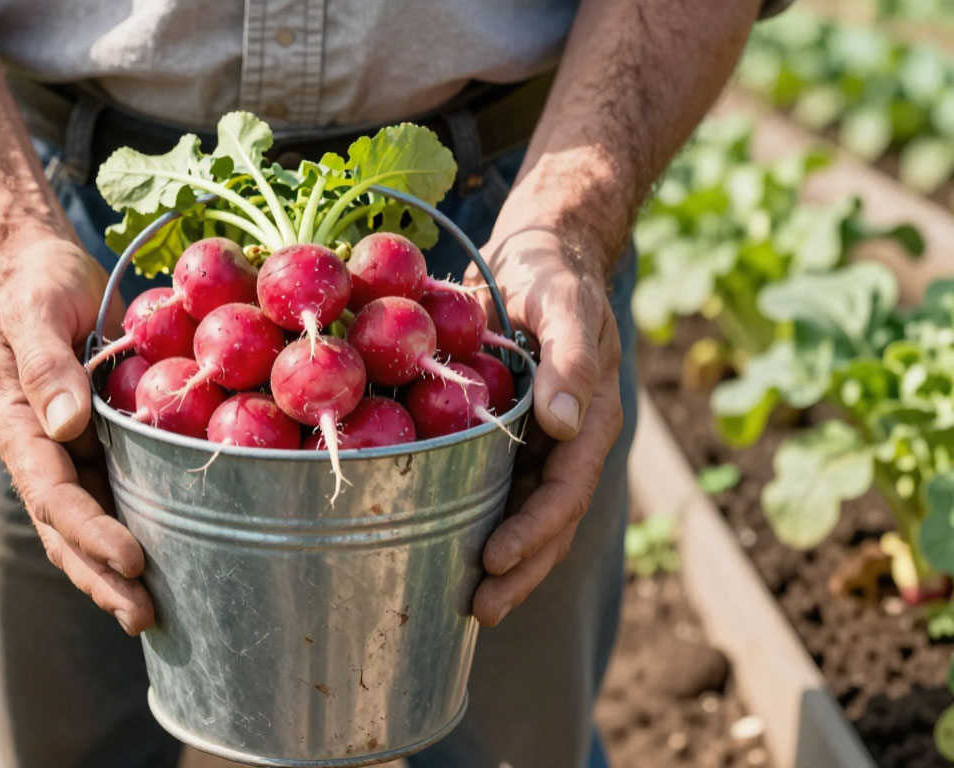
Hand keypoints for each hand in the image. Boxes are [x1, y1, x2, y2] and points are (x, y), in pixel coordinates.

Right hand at [0, 230, 152, 634]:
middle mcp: (40, 452)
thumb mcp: (36, 313)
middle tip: (143, 615)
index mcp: (18, 427)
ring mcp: (67, 455)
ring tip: (151, 616)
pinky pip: (112, 499)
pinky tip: (165, 566)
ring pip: (85, 528)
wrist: (40, 272)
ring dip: (113, 574)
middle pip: (66, 529)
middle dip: (101, 576)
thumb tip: (67, 424)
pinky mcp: (97, 446)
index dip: (91, 532)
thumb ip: (48, 367)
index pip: (54, 494)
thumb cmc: (36, 287)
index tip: (132, 558)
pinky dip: (133, 534)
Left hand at [463, 228, 623, 625]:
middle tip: (479, 610)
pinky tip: (445, 552)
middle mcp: (566, 443)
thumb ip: (573, 359)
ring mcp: (538, 446)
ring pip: (522, 516)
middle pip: (549, 522)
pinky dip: (475, 524)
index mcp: (588, 419)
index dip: (534, 531)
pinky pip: (495, 491)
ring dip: (501, 564)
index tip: (495, 560)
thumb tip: (567, 423)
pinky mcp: (506, 438)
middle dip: (518, 570)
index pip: (565, 491)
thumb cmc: (553, 275)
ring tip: (466, 605)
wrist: (536, 257)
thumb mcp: (565, 304)